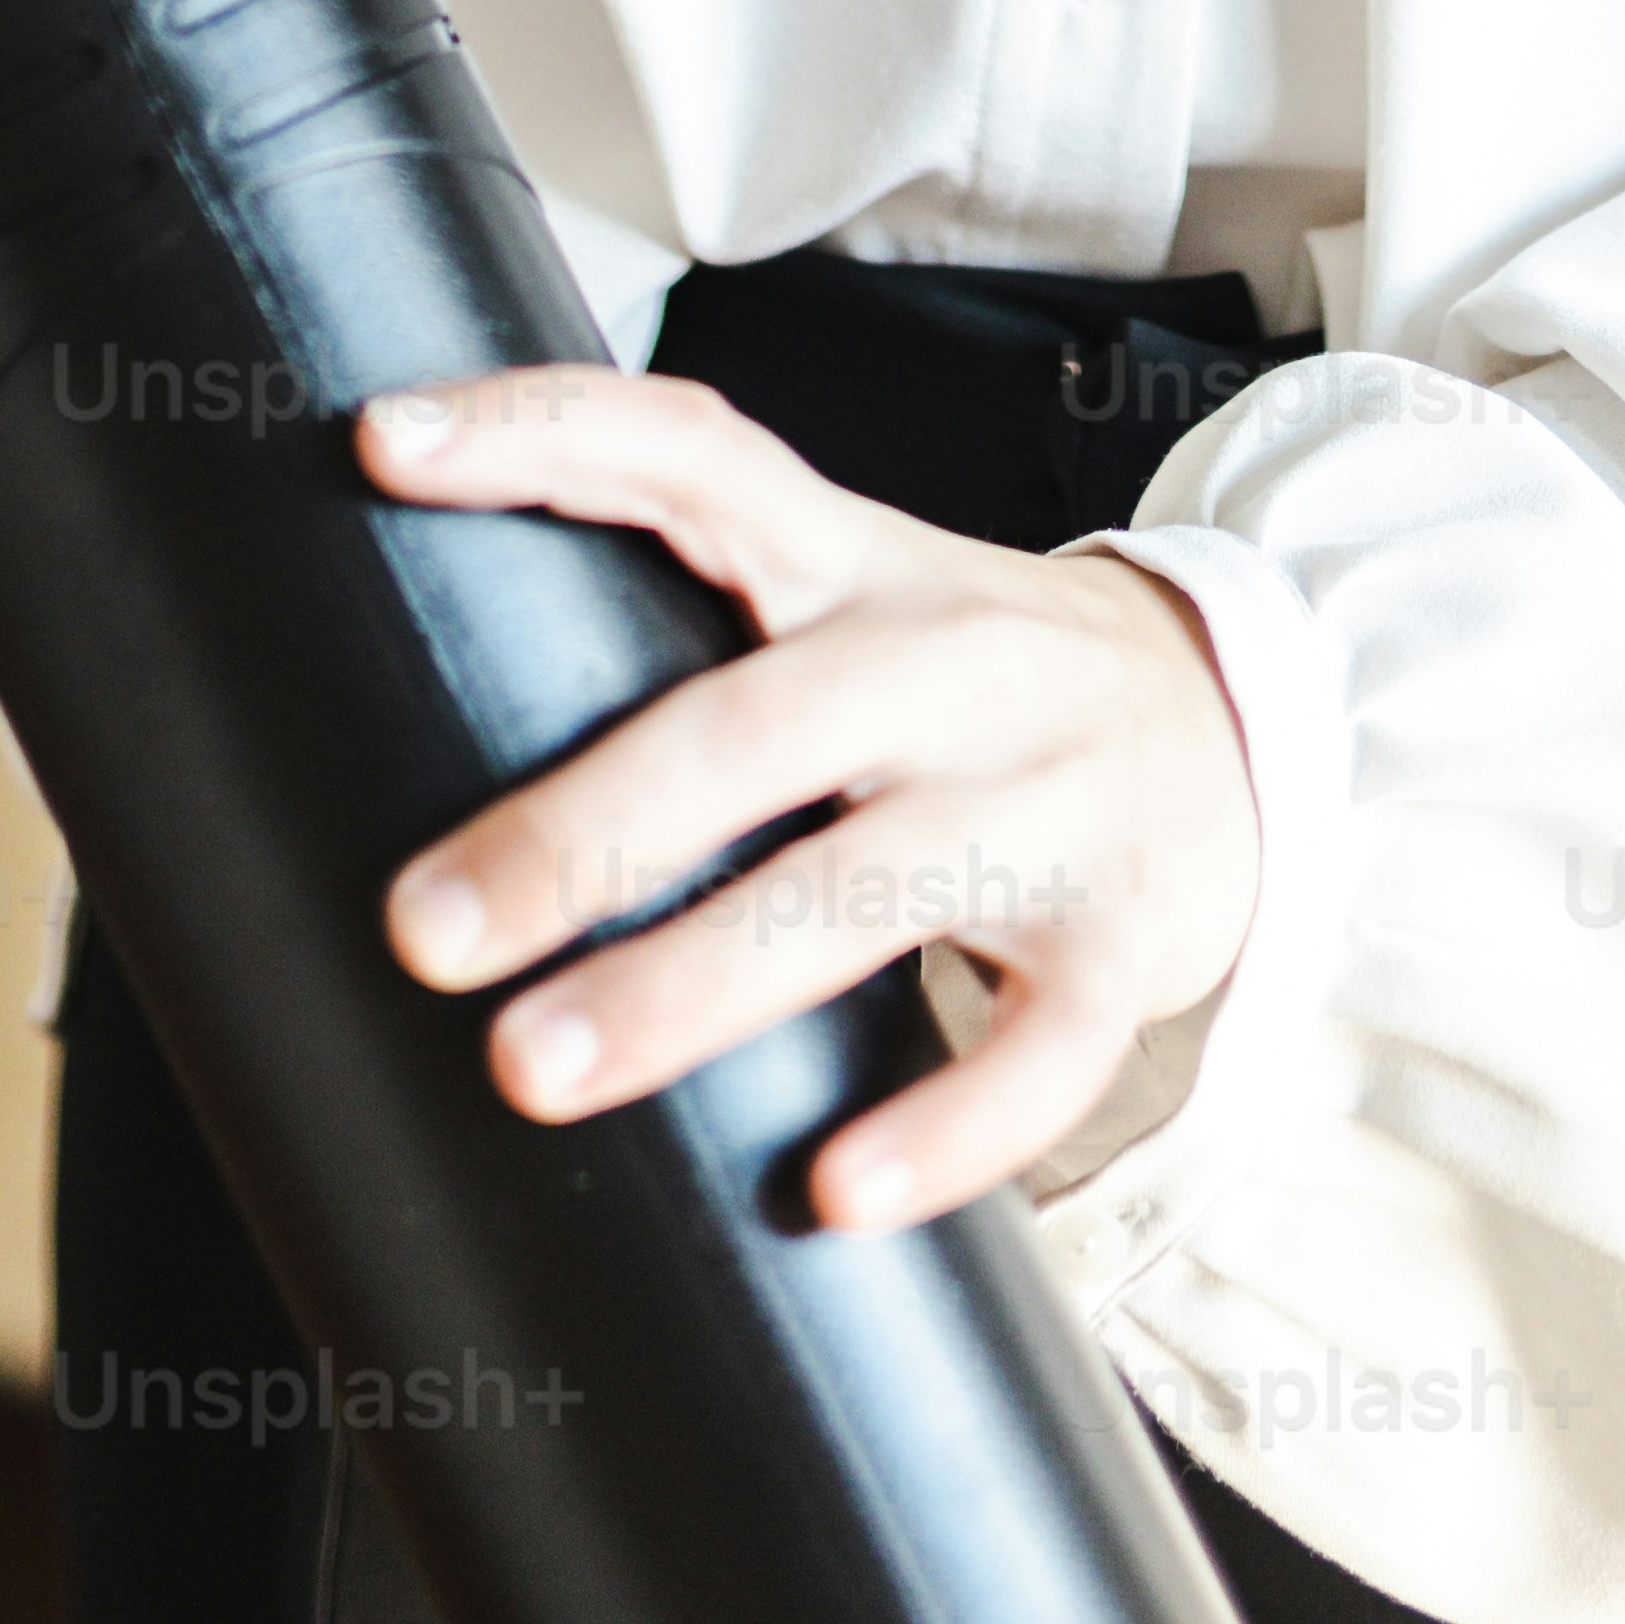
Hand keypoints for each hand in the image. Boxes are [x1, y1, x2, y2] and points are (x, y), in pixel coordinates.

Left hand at [362, 363, 1259, 1233]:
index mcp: (853, 560)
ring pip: (865, 889)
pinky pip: (1038, 1049)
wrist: (1244, 724)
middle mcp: (944, 661)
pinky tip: (836, 1193)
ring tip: (536, 1071)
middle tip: (422, 928)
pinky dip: (944, 1128)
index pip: (689, 451)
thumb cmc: (973, 684)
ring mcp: (1043, 801)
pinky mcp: (1125, 942)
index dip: (541, 431)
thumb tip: (417, 685)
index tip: (381, 442)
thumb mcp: (852, 602)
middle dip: (582, 829)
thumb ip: (690, 623)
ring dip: (694, 985)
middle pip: (754, 727)